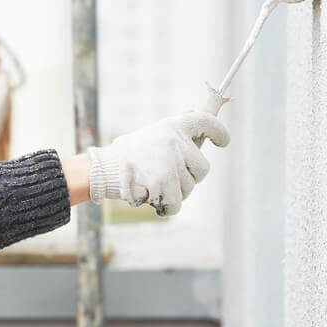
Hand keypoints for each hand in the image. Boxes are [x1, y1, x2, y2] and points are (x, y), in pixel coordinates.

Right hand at [87, 112, 229, 215]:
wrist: (102, 169)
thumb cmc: (128, 154)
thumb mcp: (152, 135)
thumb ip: (175, 134)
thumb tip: (198, 119)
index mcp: (172, 126)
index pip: (206, 122)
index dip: (219, 132)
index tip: (223, 141)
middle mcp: (174, 141)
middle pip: (202, 169)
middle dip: (190, 178)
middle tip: (167, 177)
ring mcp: (169, 162)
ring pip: (189, 188)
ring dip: (174, 193)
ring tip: (152, 184)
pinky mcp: (162, 183)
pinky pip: (177, 203)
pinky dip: (168, 207)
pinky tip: (152, 199)